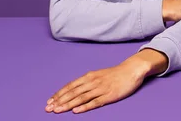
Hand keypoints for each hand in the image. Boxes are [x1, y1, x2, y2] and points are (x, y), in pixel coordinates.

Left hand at [45, 49, 167, 113]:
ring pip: (81, 98)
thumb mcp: (98, 75)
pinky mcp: (109, 95)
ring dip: (68, 105)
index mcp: (89, 76)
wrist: (131, 70)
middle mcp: (93, 82)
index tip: (49, 102)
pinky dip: (85, 107)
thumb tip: (73, 90)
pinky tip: (76, 111)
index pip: (70, 86)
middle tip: (48, 109)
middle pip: (73, 92)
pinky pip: (95, 102)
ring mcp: (101, 89)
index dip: (59, 94)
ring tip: (58, 111)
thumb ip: (86, 82)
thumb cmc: (114, 74)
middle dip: (60, 101)